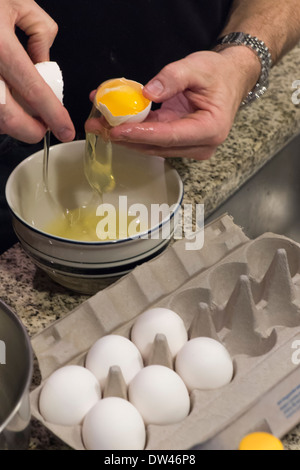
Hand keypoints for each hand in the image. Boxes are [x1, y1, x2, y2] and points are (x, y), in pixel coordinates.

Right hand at [0, 0, 74, 142]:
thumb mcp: (18, 2)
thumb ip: (40, 33)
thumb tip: (43, 62)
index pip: (33, 90)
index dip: (53, 115)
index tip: (65, 130)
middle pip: (8, 117)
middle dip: (31, 131)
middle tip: (44, 128)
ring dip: (11, 124)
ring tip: (24, 113)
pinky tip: (6, 103)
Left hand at [86, 48, 259, 159]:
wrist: (230, 79)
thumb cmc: (218, 74)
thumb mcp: (197, 67)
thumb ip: (173, 78)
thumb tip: (146, 93)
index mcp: (210, 129)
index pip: (170, 136)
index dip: (141, 134)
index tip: (116, 130)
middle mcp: (200, 145)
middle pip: (156, 146)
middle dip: (124, 138)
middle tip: (96, 127)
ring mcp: (190, 146)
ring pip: (152, 146)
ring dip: (125, 137)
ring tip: (98, 125)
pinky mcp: (179, 143)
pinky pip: (153, 139)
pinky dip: (133, 131)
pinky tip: (113, 122)